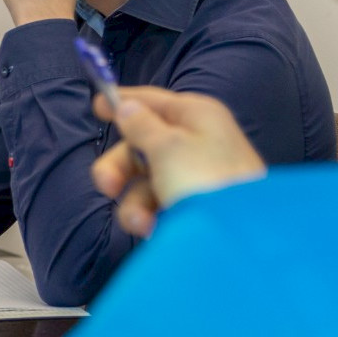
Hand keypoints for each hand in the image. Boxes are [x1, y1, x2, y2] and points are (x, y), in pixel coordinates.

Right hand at [91, 87, 266, 237]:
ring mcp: (198, 174)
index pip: (152, 100)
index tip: (96, 105)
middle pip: (141, 144)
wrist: (241, 236)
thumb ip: (140, 125)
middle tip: (106, 186)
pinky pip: (160, 201)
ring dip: (134, 201)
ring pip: (146, 179)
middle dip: (119, 168)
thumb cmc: (203, 180)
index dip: (123, 101)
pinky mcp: (196, 204)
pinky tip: (151, 229)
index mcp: (196, 115)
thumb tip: (128, 106)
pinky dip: (150, 214)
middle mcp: (198, 140)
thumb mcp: (166, 146)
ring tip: (140, 222)